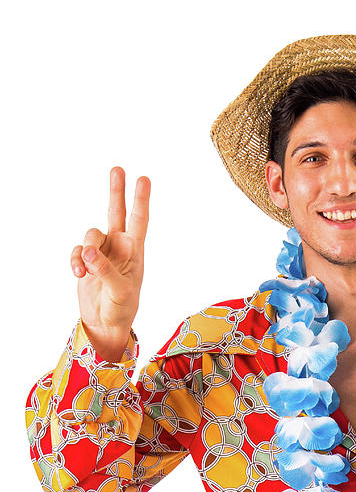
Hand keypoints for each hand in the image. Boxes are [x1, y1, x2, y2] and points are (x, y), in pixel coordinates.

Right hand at [71, 166, 149, 359]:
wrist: (105, 323)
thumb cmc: (121, 308)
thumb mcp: (119, 291)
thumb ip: (105, 270)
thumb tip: (88, 252)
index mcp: (135, 252)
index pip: (139, 221)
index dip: (141, 200)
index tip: (143, 179)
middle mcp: (119, 247)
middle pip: (116, 213)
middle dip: (116, 191)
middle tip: (118, 168)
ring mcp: (102, 252)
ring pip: (91, 234)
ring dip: (86, 250)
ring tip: (85, 270)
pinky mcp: (86, 261)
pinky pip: (77, 251)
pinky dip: (75, 260)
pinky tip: (78, 274)